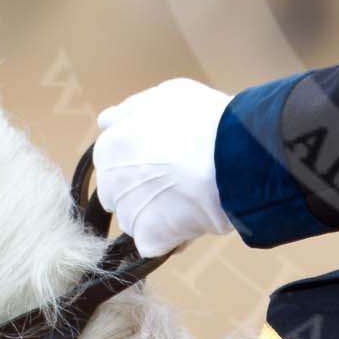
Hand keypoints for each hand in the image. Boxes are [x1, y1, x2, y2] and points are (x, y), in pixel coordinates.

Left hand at [94, 78, 234, 256]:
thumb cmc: (203, 120)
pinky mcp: (150, 239)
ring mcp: (129, 213)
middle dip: (144, 188)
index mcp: (111, 146)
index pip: (114, 161)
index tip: (168, 157)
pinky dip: (171, 237)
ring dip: (158, 213)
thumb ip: (130, 111)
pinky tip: (193, 220)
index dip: (143, 159)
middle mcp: (111, 181)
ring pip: (138, 219)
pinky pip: (156, 243)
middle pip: (122, 192)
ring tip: (192, 199)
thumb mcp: (166, 96)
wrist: (231, 157)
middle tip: (180, 178)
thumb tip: (107, 121)